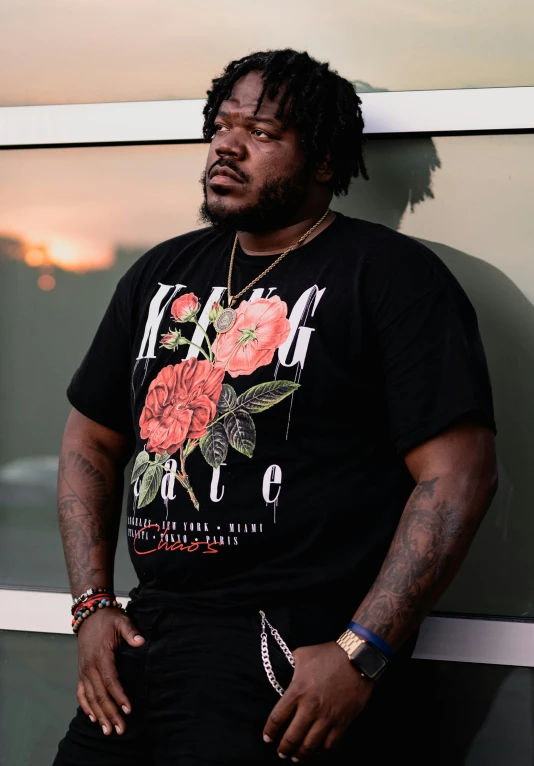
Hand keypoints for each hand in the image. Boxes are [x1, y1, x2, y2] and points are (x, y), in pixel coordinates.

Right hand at [76, 608, 144, 735]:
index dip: (119, 697)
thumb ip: (131, 631)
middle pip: (100, 695)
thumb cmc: (108, 619)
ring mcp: (84, 671)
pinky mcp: (82, 672)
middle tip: (120, 729)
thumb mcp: (121, 620)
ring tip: (108, 730)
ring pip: (90, 698)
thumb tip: (141, 641)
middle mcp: (89, 667)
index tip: (128, 710)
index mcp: (101, 656)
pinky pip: (81, 693)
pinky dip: (86, 707)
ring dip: (99, 715)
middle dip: (110, 713)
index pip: (110, 681)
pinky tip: (93, 718)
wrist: (89, 614)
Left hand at [263, 641, 372, 760]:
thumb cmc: (328, 654)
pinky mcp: (342, 722)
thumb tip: (283, 671)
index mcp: (297, 691)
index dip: (269, 731)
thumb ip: (290, 665)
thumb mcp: (302, 654)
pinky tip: (316, 750)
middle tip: (281, 752)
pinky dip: (321, 751)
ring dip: (300, 754)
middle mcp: (310, 708)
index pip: (277, 718)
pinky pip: (329, 744)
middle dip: (283, 748)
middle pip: (292, 737)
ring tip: (296, 757)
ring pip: (309, 745)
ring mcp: (327, 717)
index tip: (267, 738)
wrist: (357, 658)